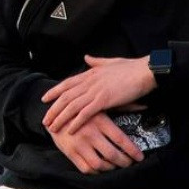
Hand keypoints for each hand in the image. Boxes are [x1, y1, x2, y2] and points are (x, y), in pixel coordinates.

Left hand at [42, 55, 157, 134]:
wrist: (144, 71)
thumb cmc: (131, 68)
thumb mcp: (110, 62)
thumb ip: (96, 61)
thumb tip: (86, 57)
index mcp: (90, 72)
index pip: (67, 83)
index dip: (54, 91)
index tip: (45, 99)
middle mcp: (89, 81)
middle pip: (65, 97)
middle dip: (53, 109)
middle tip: (45, 120)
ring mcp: (95, 91)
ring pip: (72, 106)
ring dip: (60, 118)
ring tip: (52, 128)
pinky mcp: (103, 100)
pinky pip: (85, 113)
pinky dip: (76, 122)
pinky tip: (69, 130)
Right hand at [49, 111, 144, 174]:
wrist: (54, 111)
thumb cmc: (82, 108)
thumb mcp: (100, 105)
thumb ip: (122, 107)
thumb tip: (143, 106)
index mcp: (99, 121)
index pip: (120, 139)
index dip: (132, 151)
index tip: (140, 158)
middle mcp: (90, 133)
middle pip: (112, 155)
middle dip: (124, 162)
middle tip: (129, 164)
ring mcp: (79, 144)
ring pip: (99, 165)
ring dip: (110, 168)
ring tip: (114, 166)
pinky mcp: (70, 152)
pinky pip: (86, 168)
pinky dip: (96, 172)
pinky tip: (100, 168)